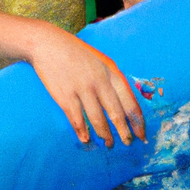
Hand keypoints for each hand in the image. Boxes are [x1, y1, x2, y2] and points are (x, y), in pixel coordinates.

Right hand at [28, 25, 144, 147]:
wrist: (48, 45)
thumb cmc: (77, 55)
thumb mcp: (101, 63)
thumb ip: (112, 81)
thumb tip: (122, 104)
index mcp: (112, 74)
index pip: (130, 102)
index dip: (137, 121)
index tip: (142, 134)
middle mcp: (100, 83)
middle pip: (116, 113)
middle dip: (124, 132)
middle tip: (128, 143)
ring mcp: (82, 90)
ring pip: (97, 119)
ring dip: (105, 134)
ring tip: (109, 144)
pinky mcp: (65, 96)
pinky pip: (76, 118)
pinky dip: (82, 131)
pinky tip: (86, 139)